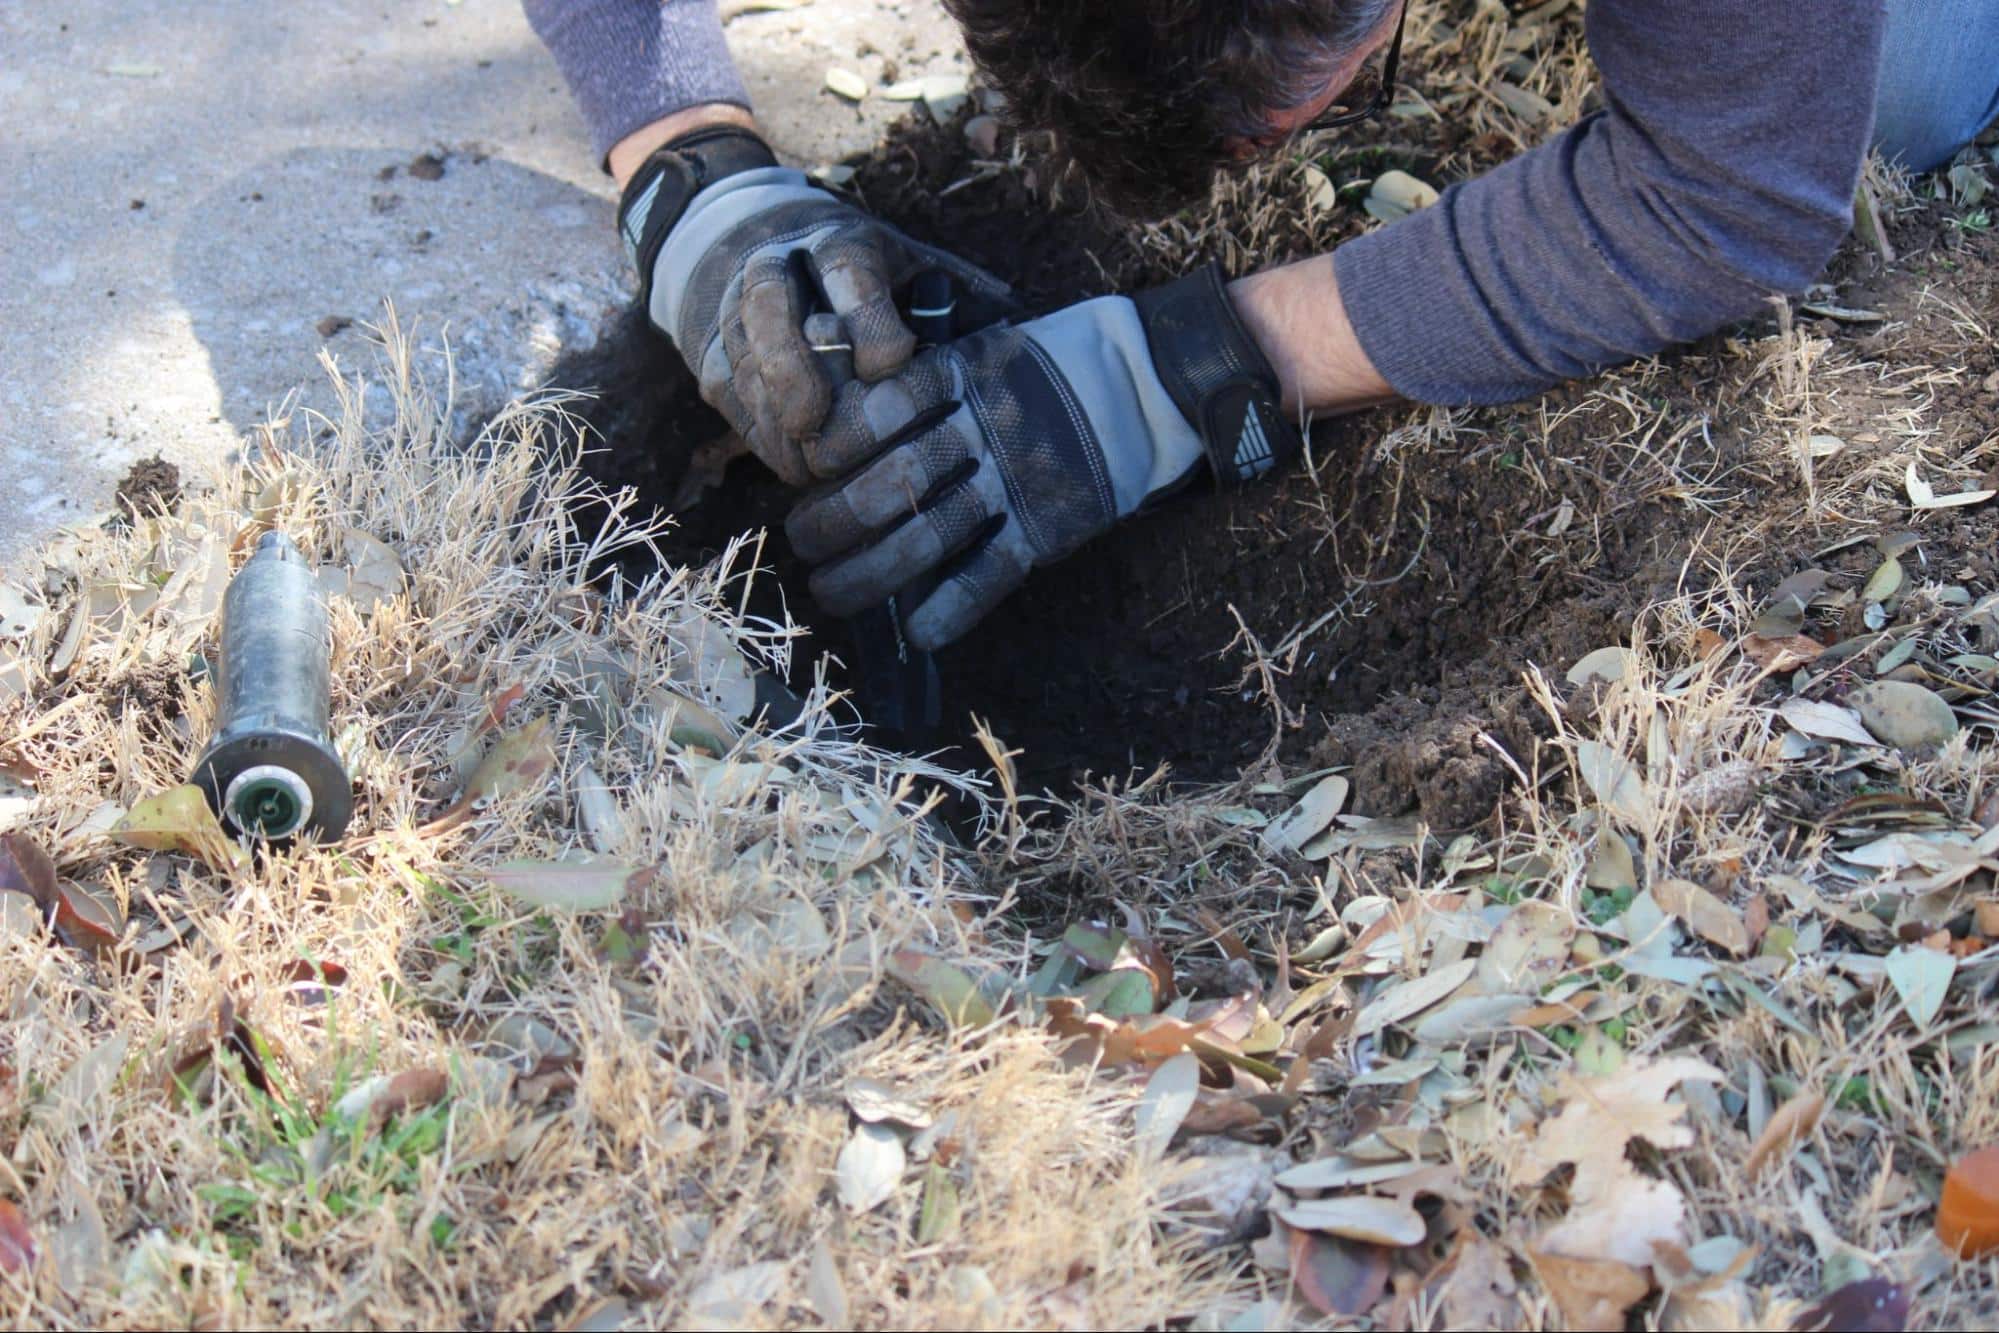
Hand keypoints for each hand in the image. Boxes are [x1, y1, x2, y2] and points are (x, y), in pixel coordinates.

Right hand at [620, 127, 1013, 484]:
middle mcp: (776, 266)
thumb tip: (1015, 318)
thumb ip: (957, 293)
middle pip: (770, 308)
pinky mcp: (712, 354)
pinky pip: (729, 398)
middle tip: (816, 421)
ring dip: (774, 416)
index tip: (892, 365)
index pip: (846, 270)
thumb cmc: (861, 277)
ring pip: (742, 360)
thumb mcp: (909, 266)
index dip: (867, 320)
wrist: (756, 251)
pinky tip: (793, 467)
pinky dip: (758, 436)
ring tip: (812, 465)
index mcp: (837, 241)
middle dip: (791, 366)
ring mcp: (733, 310)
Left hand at [786, 264, 1302, 649]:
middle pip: (893, 478)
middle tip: (800, 541)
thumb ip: (928, 378)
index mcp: (964, 374)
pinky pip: (990, 572)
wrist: (1151, 381)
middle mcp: (985, 426)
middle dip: (835, 517)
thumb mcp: (987, 347)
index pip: (883, 407)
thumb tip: (843, 412)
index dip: (836, 442)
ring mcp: (1018, 478)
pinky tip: (915, 632)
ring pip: (929, 532)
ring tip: (829, 594)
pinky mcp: (1048, 523)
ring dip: (870, 572)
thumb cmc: (1051, 367)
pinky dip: (950, 607)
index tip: (804, 466)